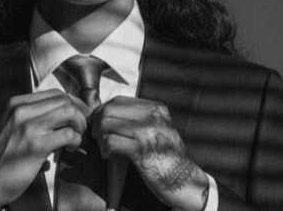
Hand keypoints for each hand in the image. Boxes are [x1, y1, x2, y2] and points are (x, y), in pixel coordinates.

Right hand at [0, 89, 88, 209]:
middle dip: (80, 113)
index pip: (55, 93)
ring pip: (69, 112)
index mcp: (17, 103)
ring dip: (80, 125)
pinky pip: (68, 134)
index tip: (80, 115)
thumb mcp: (14, 126)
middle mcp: (21, 111)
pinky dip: (76, 140)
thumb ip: (34, 115)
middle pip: (64, 100)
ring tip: (77, 137)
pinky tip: (71, 149)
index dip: (73, 103)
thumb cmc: (4, 155)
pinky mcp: (35, 146)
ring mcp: (28, 127)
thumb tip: (66, 111)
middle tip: (81, 128)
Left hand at [91, 96, 208, 210]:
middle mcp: (153, 116)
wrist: (186, 181)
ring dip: (100, 138)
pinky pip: (111, 141)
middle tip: (97, 136)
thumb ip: (138, 118)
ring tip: (104, 148)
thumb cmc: (167, 158)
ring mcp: (148, 132)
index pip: (118, 100)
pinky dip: (105, 149)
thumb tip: (106, 112)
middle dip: (97, 123)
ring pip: (107, 124)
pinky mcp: (142, 150)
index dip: (103, 111)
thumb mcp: (158, 129)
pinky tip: (108, 156)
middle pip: (110, 110)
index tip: (98, 123)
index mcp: (156, 108)